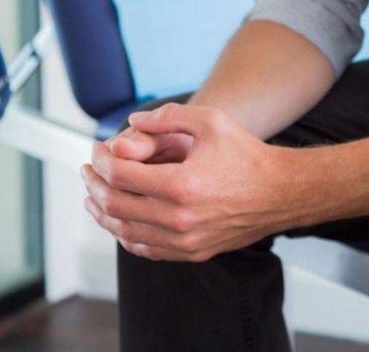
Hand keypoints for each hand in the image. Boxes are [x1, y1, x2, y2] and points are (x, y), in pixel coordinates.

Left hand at [82, 103, 292, 261]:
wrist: (281, 192)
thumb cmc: (247, 155)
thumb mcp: (210, 121)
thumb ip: (167, 117)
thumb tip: (132, 120)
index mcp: (181, 185)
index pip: (121, 176)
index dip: (100, 161)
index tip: (96, 150)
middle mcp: (180, 218)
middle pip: (116, 205)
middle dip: (94, 185)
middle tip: (87, 170)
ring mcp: (186, 240)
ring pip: (125, 232)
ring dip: (103, 213)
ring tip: (92, 196)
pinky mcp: (193, 252)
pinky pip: (146, 249)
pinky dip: (125, 235)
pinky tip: (117, 220)